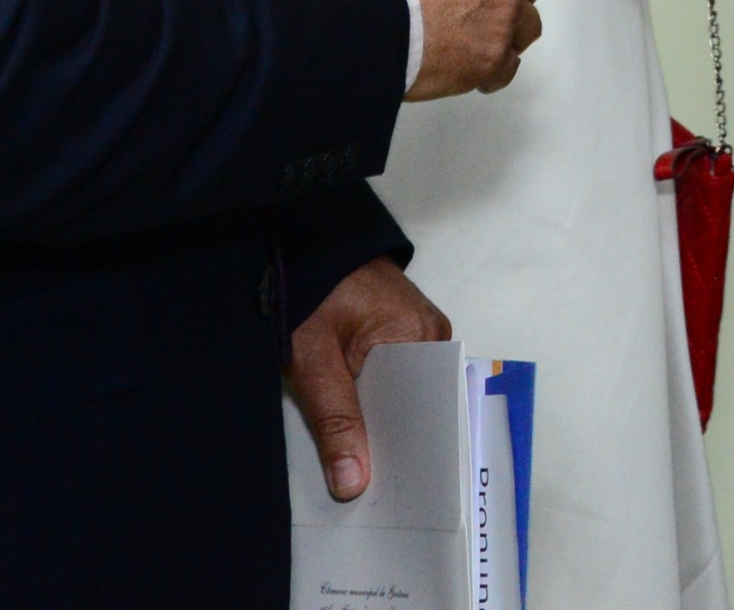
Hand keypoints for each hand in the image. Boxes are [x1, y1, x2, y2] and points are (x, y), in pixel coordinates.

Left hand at [288, 257, 449, 502]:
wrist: (304, 242)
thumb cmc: (309, 290)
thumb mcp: (313, 359)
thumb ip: (335, 420)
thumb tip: (355, 483)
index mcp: (421, 337)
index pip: (424, 409)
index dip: (404, 451)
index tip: (384, 491)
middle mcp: (430, 335)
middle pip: (414, 406)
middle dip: (387, 443)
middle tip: (363, 487)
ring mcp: (416, 333)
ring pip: (401, 396)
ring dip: (375, 424)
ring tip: (356, 467)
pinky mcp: (398, 334)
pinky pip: (392, 379)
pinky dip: (371, 403)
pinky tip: (352, 431)